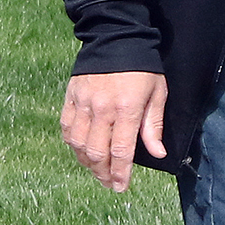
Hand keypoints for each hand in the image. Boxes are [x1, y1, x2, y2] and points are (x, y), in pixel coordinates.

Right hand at [61, 71, 168, 192]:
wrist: (115, 37)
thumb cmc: (142, 67)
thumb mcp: (157, 93)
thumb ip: (153, 125)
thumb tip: (156, 153)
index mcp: (127, 109)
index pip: (121, 151)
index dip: (120, 173)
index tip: (121, 187)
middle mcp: (102, 109)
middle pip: (97, 152)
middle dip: (103, 173)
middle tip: (109, 183)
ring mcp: (83, 103)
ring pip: (78, 143)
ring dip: (86, 162)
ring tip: (96, 170)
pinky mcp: (71, 97)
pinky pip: (66, 128)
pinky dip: (72, 144)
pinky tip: (81, 150)